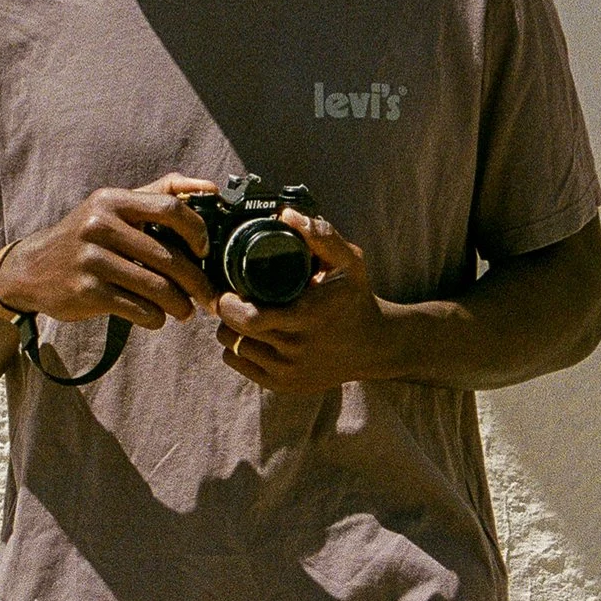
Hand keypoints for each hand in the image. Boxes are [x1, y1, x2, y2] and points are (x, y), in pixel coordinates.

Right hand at [0, 174, 219, 329]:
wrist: (30, 270)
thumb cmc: (85, 237)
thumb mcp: (112, 207)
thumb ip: (158, 194)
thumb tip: (209, 188)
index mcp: (113, 201)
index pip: (171, 208)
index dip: (198, 231)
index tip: (205, 251)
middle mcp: (101, 226)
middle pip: (168, 256)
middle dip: (196, 281)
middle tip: (207, 296)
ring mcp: (92, 259)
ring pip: (157, 287)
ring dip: (180, 305)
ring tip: (185, 311)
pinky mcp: (87, 291)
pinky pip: (138, 309)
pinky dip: (155, 318)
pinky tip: (156, 317)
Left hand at [215, 209, 398, 393]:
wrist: (374, 347)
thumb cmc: (356, 298)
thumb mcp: (350, 262)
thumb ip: (322, 237)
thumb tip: (287, 214)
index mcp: (307, 319)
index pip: (250, 318)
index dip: (229, 303)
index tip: (228, 288)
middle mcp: (296, 351)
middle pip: (235, 333)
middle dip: (225, 312)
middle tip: (230, 296)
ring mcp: (289, 373)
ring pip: (234, 349)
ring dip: (230, 330)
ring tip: (242, 313)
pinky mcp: (284, 386)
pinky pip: (241, 366)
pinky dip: (237, 348)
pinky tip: (249, 334)